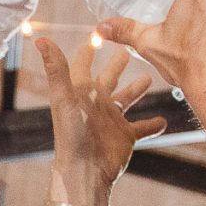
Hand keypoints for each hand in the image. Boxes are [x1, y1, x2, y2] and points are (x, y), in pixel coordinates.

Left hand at [34, 34, 163, 194]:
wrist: (85, 171)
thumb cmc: (72, 134)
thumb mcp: (65, 97)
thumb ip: (57, 68)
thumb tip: (41, 40)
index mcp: (81, 92)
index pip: (83, 65)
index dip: (88, 50)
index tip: (96, 35)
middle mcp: (96, 104)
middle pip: (108, 79)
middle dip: (117, 65)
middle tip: (128, 50)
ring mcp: (111, 120)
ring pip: (127, 100)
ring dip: (136, 89)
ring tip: (149, 78)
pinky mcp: (125, 136)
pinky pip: (142, 127)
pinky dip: (153, 124)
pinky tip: (164, 120)